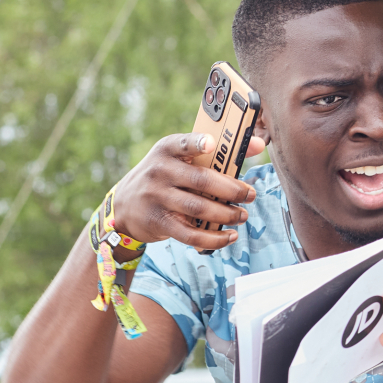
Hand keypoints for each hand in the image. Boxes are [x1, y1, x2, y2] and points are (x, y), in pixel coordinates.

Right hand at [106, 133, 267, 253]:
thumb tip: (258, 144)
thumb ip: (214, 152)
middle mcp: (160, 171)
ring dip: (226, 214)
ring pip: (198, 208)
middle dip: (231, 189)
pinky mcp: (159, 222)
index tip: (211, 143)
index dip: (197, 143)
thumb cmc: (165, 177)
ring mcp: (157, 197)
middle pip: (201, 180)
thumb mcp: (179, 158)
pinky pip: (190, 234)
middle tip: (250, 195)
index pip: (183, 143)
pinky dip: (213, 239)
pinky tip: (230, 236)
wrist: (124, 206)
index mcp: (167, 149)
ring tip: (242, 216)